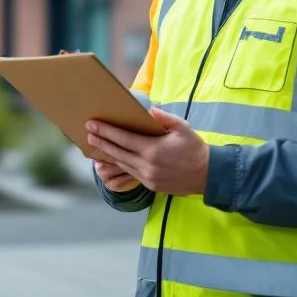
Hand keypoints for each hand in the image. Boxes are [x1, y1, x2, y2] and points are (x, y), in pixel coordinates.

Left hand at [86, 107, 210, 195]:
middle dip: (101, 142)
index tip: (93, 124)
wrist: (209, 175)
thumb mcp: (182, 128)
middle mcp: (147, 166)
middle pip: (117, 152)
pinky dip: (119, 165)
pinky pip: (131, 173)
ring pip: (122, 164)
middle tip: (87, 132)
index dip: (106, 131)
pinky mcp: (151, 186)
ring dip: (107, 154)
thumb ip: (164, 118)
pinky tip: (112, 159)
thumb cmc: (195, 148)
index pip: (123, 139)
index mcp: (153, 150)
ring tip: (94, 145)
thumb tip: (148, 110)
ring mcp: (148, 178)